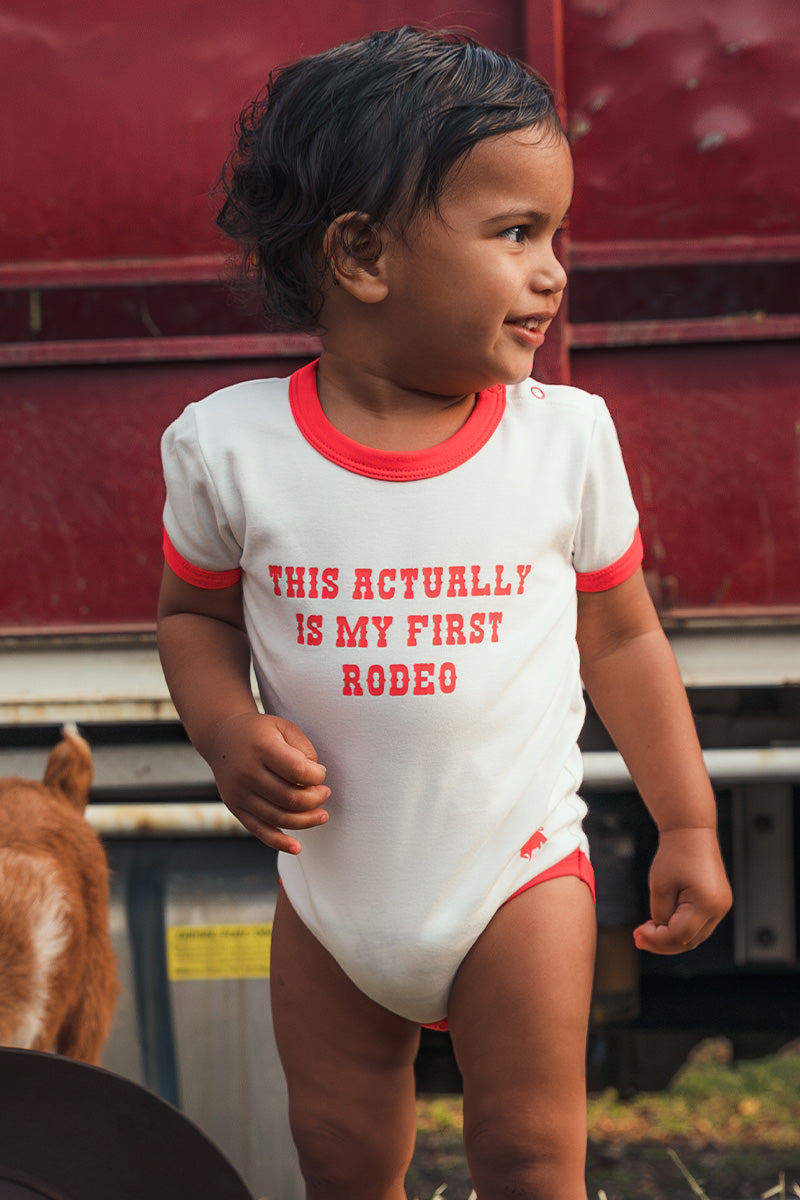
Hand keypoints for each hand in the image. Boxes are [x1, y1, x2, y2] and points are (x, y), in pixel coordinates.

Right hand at [206, 711, 330, 853]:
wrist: (221, 737)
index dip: (317, 776)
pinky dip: (279, 842)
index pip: (297, 771)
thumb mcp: (284, 728)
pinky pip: (259, 830)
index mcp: (262, 748)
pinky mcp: (235, 808)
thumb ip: (304, 750)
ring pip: (278, 817)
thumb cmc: (260, 733)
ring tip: (321, 815)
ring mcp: (239, 793)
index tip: (321, 773)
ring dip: (306, 821)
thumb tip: (315, 781)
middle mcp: (247, 772)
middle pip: (290, 797)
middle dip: (315, 799)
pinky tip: (297, 848)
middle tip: (325, 793)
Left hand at [633, 827, 731, 953]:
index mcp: (706, 903)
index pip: (679, 935)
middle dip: (662, 943)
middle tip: (639, 939)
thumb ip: (660, 914)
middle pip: (689, 941)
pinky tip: (661, 925)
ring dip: (671, 938)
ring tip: (647, 933)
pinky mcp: (717, 903)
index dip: (657, 940)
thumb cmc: (675, 853)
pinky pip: (698, 925)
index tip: (638, 934)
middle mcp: (719, 908)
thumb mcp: (660, 886)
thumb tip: (659, 932)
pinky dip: (680, 928)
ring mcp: (721, 907)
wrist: (691, 831)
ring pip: (695, 936)